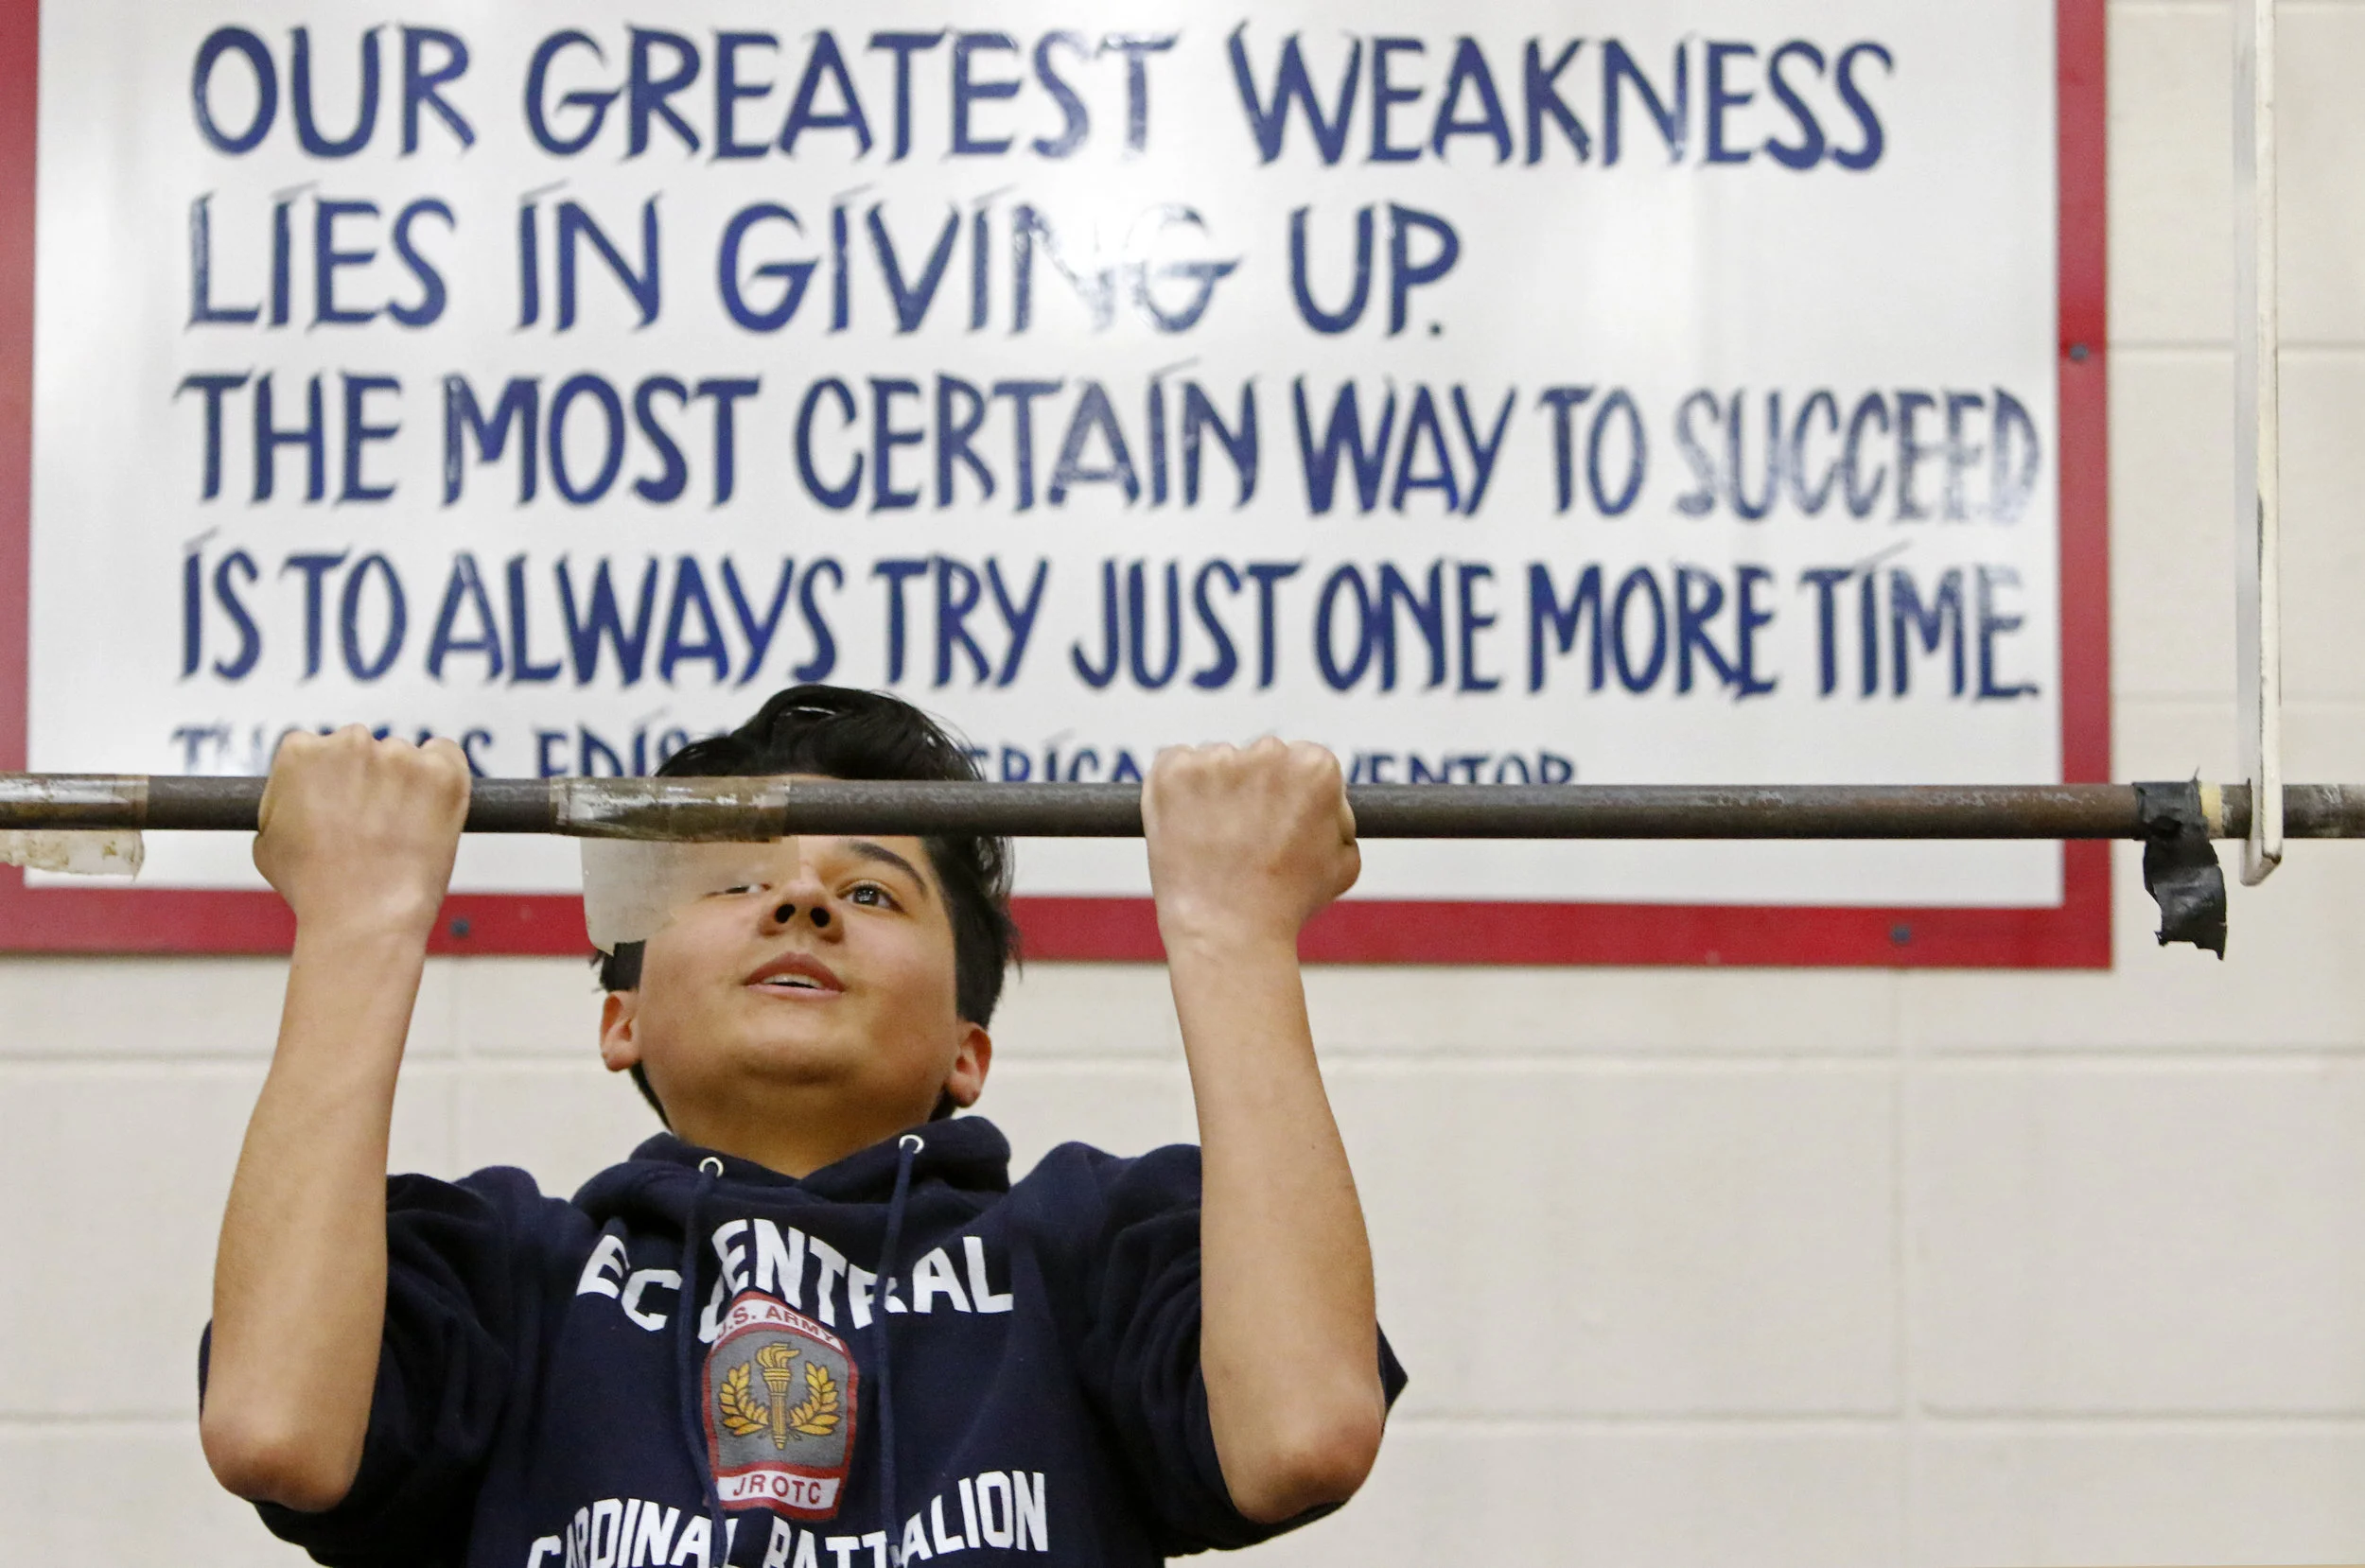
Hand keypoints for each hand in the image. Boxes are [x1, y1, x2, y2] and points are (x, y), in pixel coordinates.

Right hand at [253, 727, 469, 934]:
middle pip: (363, 749)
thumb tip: (297, 789)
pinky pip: (444, 755)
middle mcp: (351, 742)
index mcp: (301, 752)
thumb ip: (283, 799)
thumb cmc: (312, 887)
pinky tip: (431, 808)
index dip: (330, 784)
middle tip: (373, 823)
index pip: (319, 750)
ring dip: (404, 784)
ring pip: (403, 757)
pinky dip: (441, 775)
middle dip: (367, 780)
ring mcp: (400, 756)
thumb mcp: (267, 839)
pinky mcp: (443, 772)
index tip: (339, 808)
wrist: (363, 917)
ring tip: (400, 831)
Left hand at [1142, 739, 1357, 951]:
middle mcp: (1267, 753)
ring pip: (1217, 761)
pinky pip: (1175, 765)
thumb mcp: (1344, 862)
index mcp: (1315, 767)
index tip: (1277, 823)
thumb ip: (1339, 817)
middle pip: (1259, 756)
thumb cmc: (1288, 904)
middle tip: (1244, 836)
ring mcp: (1215, 760)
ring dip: (1215, 789)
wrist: (1229, 932)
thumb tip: (1326, 799)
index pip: (1303, 760)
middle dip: (1253, 788)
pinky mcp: (1172, 773)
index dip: (1290, 795)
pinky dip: (1177, 790)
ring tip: (1215, 841)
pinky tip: (1187, 827)